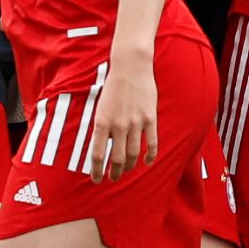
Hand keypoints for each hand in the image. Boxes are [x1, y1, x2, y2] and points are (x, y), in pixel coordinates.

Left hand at [88, 56, 157, 182]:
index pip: (97, 154)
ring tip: (126, 171)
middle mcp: (118, 125)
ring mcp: (136, 122)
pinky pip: (152, 143)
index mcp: (102, 122)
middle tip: (113, 178)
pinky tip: (147, 162)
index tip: (96, 180)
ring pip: (133, 153)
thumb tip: (102, 146)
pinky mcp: (150, 118)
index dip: (96, 171)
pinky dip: (150, 155)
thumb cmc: (113, 87)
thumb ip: (102, 127)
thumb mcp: (100, 107)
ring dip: (129, 166)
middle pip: (116, 158)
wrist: (131, 67)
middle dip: (114, 172)